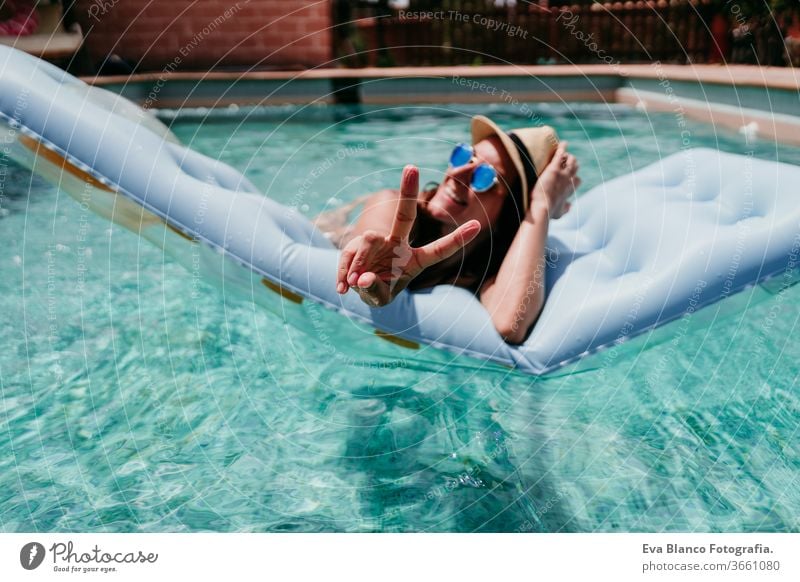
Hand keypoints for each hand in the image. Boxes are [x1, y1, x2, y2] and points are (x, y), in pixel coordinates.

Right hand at [336, 165, 481, 306]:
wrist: (358, 287)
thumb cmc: (379, 290)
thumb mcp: (381, 298)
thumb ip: (376, 291)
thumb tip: (363, 278)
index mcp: (415, 260)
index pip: (439, 250)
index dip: (457, 239)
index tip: (477, 224)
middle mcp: (398, 245)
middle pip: (405, 215)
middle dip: (407, 190)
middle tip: (411, 166)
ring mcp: (376, 242)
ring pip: (368, 240)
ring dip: (359, 264)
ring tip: (354, 285)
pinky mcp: (355, 244)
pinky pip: (349, 254)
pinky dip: (343, 273)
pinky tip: (343, 289)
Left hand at [529, 141, 580, 218]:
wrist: (543, 207)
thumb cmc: (549, 211)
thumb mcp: (559, 212)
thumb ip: (566, 209)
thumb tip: (571, 206)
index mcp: (569, 190)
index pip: (577, 180)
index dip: (574, 177)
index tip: (569, 176)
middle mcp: (569, 180)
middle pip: (575, 168)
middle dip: (571, 163)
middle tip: (564, 161)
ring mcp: (563, 173)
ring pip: (570, 160)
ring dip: (567, 156)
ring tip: (562, 154)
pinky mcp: (554, 168)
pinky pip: (561, 154)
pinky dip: (562, 147)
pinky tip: (562, 143)